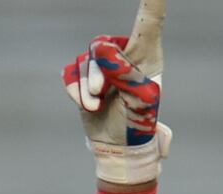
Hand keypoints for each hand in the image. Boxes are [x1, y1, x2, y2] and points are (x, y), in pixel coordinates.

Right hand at [62, 0, 171, 187]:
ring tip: (96, 105)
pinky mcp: (84, 78)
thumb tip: (101, 52)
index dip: (152, 2)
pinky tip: (86, 104)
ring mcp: (103, 66)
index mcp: (146, 56)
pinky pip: (71, 72)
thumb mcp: (139, 101)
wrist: (119, 150)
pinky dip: (74, 90)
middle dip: (97, 71)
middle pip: (101, 45)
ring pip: (85, 60)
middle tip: (100, 95)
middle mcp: (124, 55)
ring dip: (86, 87)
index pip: (150, 21)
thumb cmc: (137, 127)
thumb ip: (124, 72)